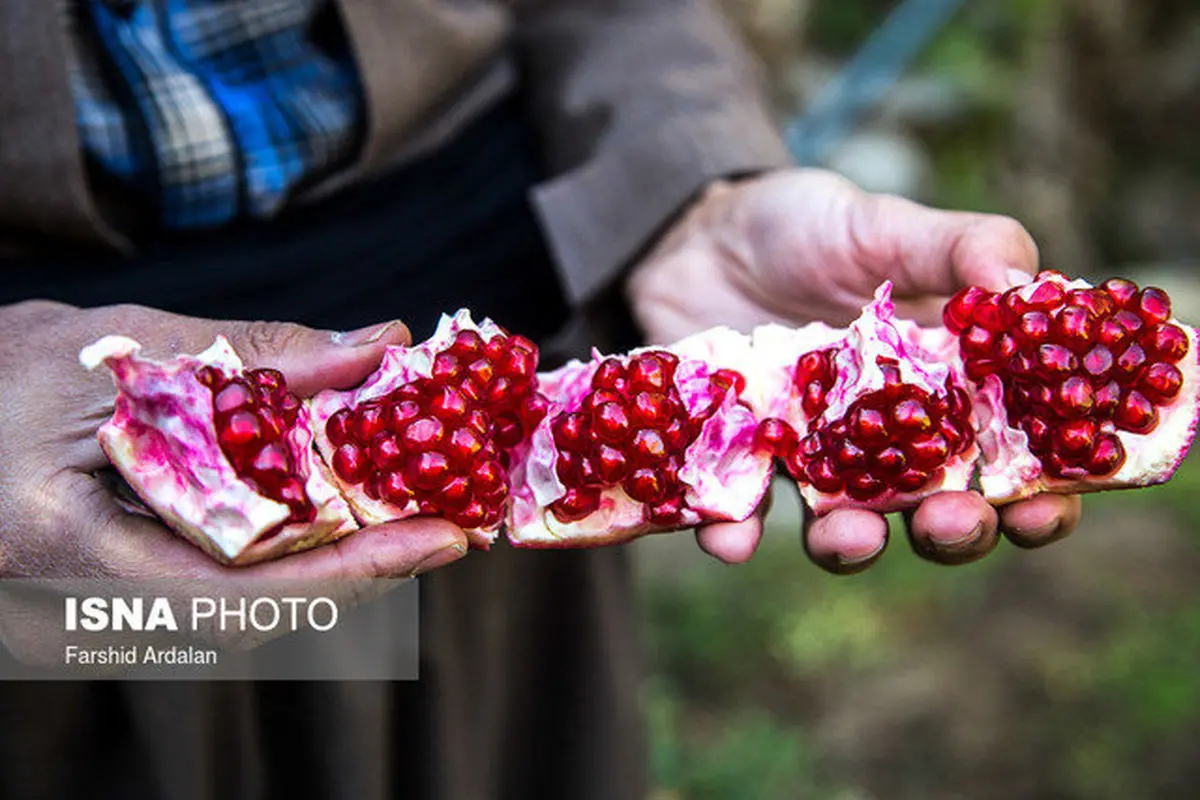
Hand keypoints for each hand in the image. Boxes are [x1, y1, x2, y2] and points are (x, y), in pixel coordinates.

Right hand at [0, 301, 467, 662]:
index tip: (439, 539)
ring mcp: (93, 617)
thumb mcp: (116, 347)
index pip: (235, 591)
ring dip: (334, 564)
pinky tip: (330, 515)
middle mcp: (81, 612)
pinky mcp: (110, 601)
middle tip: (448, 521)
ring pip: (241, 610)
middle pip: (256, 614)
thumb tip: (379, 347)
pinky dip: (284, 554)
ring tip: (410, 512)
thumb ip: (247, 355)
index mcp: (64, 550)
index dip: (350, 571)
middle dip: (364, 570)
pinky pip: (215, 592)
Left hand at [626, 169, 1079, 570]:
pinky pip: (740, 513)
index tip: (1041, 508)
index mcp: (949, 391)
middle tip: (949, 522)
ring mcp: (815, 459)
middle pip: (937, 513)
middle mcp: (890, 442)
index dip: (1039, 497)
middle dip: (952, 532)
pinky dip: (735, 534)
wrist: (703, 233)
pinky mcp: (743, 462)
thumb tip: (1027, 288)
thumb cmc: (811, 230)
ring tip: (848, 535)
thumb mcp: (889, 226)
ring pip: (843, 530)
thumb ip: (964, 249)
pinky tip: (730, 537)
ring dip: (851, 545)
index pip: (1012, 462)